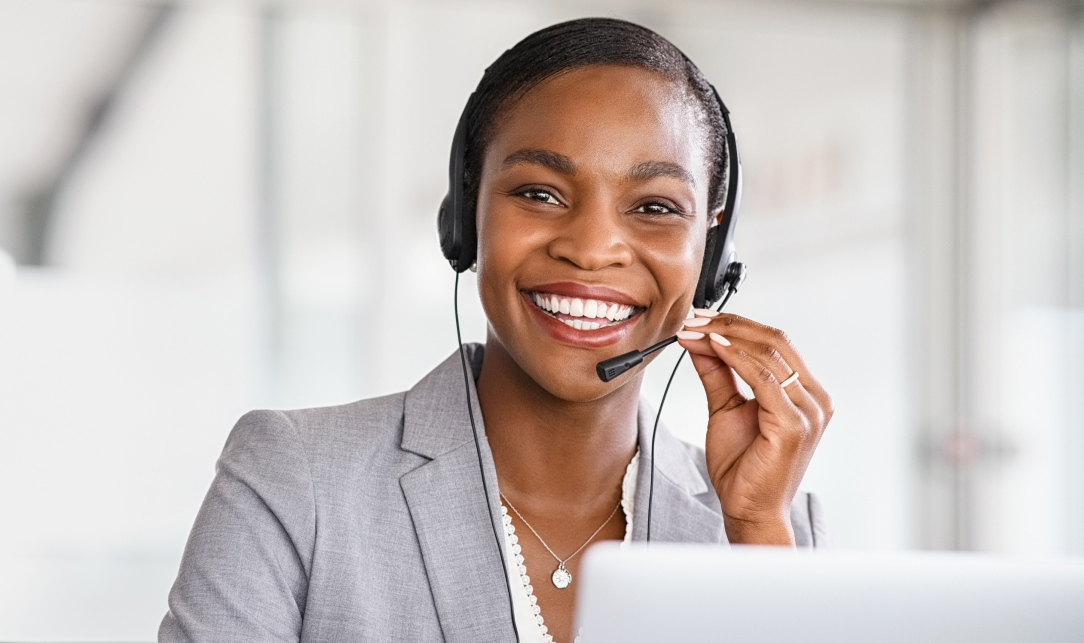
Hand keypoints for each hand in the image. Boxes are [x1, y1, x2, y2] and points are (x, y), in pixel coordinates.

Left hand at [675, 311, 832, 544]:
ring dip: (727, 337)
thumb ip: (718, 374)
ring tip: (695, 332)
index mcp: (806, 392)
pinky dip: (736, 358)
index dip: (737, 325)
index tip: (701, 319)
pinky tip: (713, 348)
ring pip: (769, 355)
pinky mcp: (795, 425)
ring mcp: (809, 411)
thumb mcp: (726, 409)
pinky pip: (764, 380)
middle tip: (695, 319)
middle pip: (775, 342)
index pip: (776, 343)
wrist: (749, 510)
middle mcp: (815, 399)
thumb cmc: (744, 467)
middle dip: (730, 325)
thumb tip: (701, 341)